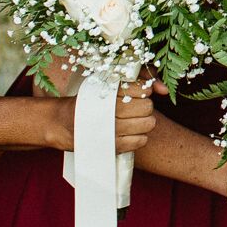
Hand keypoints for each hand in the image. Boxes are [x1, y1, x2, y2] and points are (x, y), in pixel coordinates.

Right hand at [45, 77, 160, 152]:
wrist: (63, 122)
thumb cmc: (91, 100)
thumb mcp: (109, 83)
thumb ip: (140, 79)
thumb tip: (164, 90)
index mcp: (108, 92)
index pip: (143, 89)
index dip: (143, 91)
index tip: (136, 93)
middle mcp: (109, 111)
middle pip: (147, 107)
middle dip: (144, 106)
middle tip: (134, 107)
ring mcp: (111, 130)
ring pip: (147, 124)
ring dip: (144, 122)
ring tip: (132, 120)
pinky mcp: (112, 146)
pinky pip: (140, 141)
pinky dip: (139, 137)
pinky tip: (129, 132)